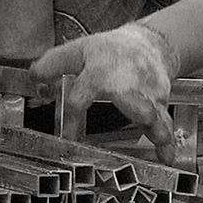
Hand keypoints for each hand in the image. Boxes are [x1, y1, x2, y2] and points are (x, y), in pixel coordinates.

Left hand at [29, 23, 178, 162]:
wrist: (148, 44)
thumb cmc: (109, 51)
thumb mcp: (78, 50)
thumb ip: (52, 65)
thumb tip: (34, 79)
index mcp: (100, 73)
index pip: (82, 99)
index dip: (73, 120)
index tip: (68, 141)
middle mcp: (127, 84)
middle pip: (134, 99)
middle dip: (140, 109)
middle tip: (143, 119)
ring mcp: (147, 93)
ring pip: (156, 114)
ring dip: (160, 130)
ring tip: (163, 146)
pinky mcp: (161, 101)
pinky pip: (165, 122)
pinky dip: (168, 142)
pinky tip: (167, 157)